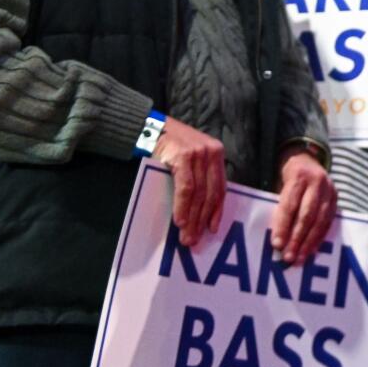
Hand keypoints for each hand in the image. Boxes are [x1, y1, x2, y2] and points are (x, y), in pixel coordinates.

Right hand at [151, 118, 226, 247]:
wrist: (146, 127)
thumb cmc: (166, 146)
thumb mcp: (190, 158)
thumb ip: (198, 177)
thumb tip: (199, 210)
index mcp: (216, 153)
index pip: (221, 187)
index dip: (217, 210)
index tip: (213, 229)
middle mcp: (211, 152)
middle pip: (210, 193)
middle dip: (202, 219)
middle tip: (194, 240)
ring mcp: (199, 153)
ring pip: (199, 194)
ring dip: (192, 218)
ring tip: (186, 236)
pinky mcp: (184, 156)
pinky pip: (186, 188)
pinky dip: (183, 206)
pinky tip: (179, 221)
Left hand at [271, 146, 336, 264]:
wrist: (307, 158)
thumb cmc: (288, 177)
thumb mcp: (280, 183)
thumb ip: (279, 205)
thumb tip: (275, 237)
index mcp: (298, 176)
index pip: (290, 205)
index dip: (283, 226)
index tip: (276, 244)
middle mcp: (317, 182)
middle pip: (307, 214)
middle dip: (297, 238)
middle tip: (289, 257)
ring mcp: (329, 190)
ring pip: (320, 220)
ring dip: (310, 242)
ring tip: (300, 258)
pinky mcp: (336, 198)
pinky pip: (329, 221)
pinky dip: (320, 237)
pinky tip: (312, 250)